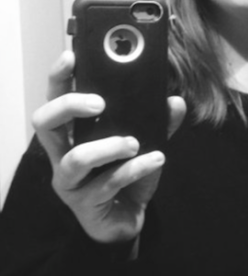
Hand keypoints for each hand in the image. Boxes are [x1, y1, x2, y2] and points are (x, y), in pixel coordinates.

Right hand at [32, 51, 186, 244]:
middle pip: (45, 123)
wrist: (127, 218)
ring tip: (133, 142)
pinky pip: (107, 184)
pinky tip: (156, 159)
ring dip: (107, 147)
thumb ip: (159, 121)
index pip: (56, 98)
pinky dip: (135, 169)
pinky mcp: (86, 204)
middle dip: (69, 106)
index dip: (59, 77)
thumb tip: (175, 101)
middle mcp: (63, 154)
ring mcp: (71, 181)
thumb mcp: (145, 142)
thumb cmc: (127, 174)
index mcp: (74, 132)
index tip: (72, 56)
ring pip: (75, 159)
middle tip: (99, 103)